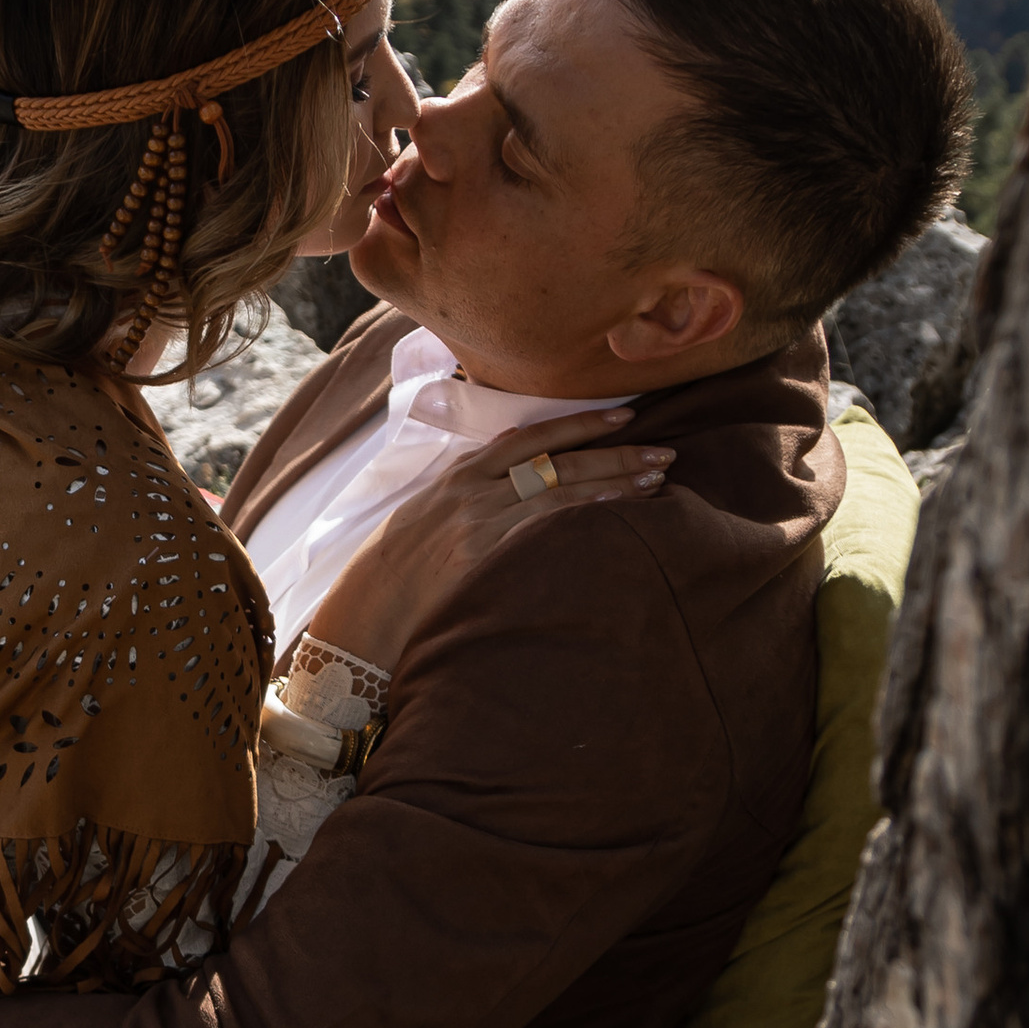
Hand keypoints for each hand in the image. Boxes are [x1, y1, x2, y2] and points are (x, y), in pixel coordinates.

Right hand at [309, 409, 673, 671]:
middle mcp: (471, 494)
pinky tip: (620, 514)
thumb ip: (468, 481)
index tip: (624, 415)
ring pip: (560, 494)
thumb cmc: (391, 568)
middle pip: (557, 464)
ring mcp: (479, 526)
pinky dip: (585, 519)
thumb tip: (512, 448)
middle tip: (664, 450)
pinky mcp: (483, 559)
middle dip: (615, 454)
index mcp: (458, 477)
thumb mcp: (424, 510)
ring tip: (658, 478)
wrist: (364, 612)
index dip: (580, 425)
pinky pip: (545, 533)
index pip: (530, 438)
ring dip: (614, 485)